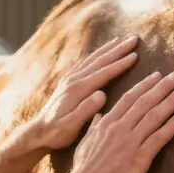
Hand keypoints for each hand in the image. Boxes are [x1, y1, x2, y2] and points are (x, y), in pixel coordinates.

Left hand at [22, 36, 140, 151]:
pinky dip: (97, 55)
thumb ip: (86, 110)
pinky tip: (102, 52)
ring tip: (121, 40)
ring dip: (108, 49)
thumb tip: (102, 94)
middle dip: (118, 49)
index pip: (104, 73)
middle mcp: (73, 80)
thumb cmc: (56, 133)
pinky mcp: (67, 81)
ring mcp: (69, 79)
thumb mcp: (70, 126)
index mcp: (78, 90)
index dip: (121, 64)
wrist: (37, 132)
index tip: (136, 54)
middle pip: (100, 60)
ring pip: (93, 59)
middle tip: (134, 39)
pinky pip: (85, 63)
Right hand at [67, 70, 173, 172]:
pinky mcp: (139, 158)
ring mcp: (130, 142)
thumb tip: (99, 114)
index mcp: (107, 123)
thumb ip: (95, 126)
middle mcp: (120, 128)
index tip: (157, 76)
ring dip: (170, 101)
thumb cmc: (84, 169)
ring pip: (153, 116)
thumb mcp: (86, 142)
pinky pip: (158, 138)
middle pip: (144, 102)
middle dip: (162, 87)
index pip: (129, 98)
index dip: (145, 85)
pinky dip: (171, 126)